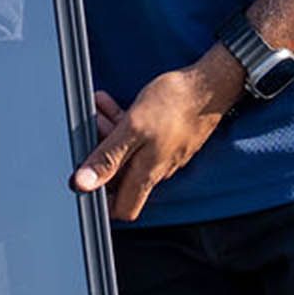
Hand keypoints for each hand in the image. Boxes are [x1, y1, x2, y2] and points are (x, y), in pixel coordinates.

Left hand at [72, 51, 244, 219]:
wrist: (210, 85)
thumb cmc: (175, 103)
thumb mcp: (133, 128)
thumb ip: (108, 158)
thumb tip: (84, 184)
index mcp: (146, 174)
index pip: (122, 209)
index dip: (102, 203)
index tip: (84, 181)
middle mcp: (157, 170)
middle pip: (121, 178)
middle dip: (99, 157)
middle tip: (88, 131)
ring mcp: (163, 155)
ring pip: (128, 154)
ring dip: (108, 135)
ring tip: (96, 111)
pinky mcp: (168, 140)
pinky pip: (139, 140)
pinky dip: (122, 125)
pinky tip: (110, 105)